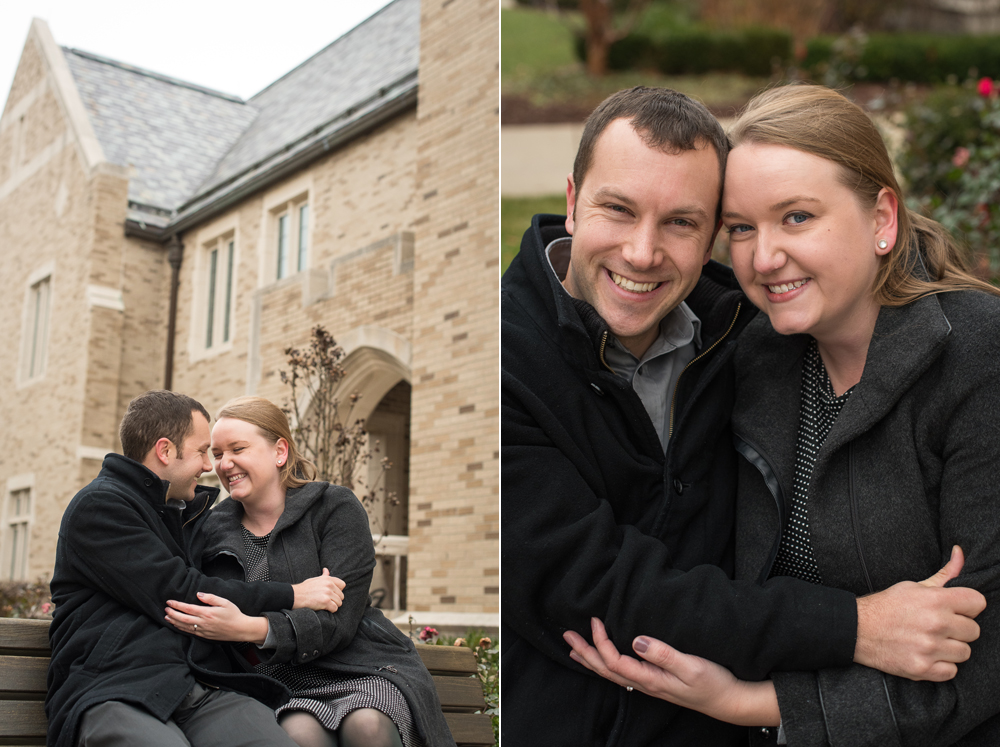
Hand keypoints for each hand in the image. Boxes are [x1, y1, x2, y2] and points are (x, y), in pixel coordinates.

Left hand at [165, 592, 268, 644]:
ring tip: (167, 617)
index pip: (188, 608)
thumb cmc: (234, 614)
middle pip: (183, 618)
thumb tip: (199, 594)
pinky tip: (177, 625)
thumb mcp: (225, 602)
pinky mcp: (204, 635)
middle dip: (172, 613)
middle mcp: (203, 623)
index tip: (169, 602)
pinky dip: (181, 628)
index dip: (177, 605)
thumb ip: (211, 598)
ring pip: (184, 626)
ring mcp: (202, 630)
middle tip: (165, 609)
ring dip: (174, 622)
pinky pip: (189, 632)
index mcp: (207, 613)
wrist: (240, 629)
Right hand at [291, 568, 345, 612]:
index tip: (332, 594)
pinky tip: (324, 608)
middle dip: (335, 600)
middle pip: (341, 595)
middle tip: (327, 601)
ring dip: (333, 605)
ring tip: (324, 604)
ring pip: (339, 603)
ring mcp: (328, 593)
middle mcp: (329, 585)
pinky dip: (330, 610)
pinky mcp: (325, 601)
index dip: (338, 591)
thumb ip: (324, 576)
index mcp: (328, 579)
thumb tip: (326, 570)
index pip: (342, 585)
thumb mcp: (315, 579)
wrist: (295, 596)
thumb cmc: (305, 588)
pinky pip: (335, 608)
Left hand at [563, 618, 779, 726]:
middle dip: (585, 652)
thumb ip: (664, 654)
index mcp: (649, 679)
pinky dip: (606, 665)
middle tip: (567, 635)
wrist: (729, 701)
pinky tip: (603, 660)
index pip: (614, 661)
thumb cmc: (713, 683)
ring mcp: (648, 685)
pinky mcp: (654, 682)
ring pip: (611, 673)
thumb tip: (636, 640)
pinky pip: (622, 674)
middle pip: (605, 669)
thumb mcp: (691, 666)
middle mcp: (644, 684)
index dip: (600, 641)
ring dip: (591, 660)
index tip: (595, 620)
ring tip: (574, 649)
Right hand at [855, 545, 985, 680]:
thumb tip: (960, 553)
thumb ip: (944, 574)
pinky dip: (941, 666)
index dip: (967, 607)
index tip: (955, 610)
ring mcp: (930, 648)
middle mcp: (936, 624)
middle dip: (958, 629)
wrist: (856, 629)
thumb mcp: (913, 586)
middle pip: (974, 631)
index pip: (978, 603)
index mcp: (935, 600)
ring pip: (964, 652)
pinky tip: (926, 655)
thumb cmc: (886, 606)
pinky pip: (952, 671)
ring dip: (950, 649)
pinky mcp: (923, 668)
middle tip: (937, 627)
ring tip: (930, 641)